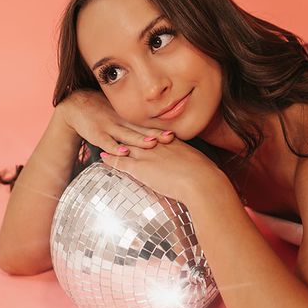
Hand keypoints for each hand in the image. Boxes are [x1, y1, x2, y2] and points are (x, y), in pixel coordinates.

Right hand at [56, 89, 176, 154]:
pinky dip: (116, 148)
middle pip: (141, 129)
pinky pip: (107, 142)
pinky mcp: (97, 134)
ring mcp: (109, 127)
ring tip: (152, 144)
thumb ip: (134, 124)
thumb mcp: (119, 114)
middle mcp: (121, 121)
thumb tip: (154, 134)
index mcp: (128, 118)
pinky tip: (124, 152)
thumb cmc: (101, 111)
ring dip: (139, 140)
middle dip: (156, 134)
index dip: (160, 128)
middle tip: (171, 137)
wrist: (76, 105)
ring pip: (127, 135)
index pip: (147, 124)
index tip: (175, 132)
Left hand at [98, 134, 224, 205]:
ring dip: (115, 143)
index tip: (138, 130)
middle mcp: (157, 145)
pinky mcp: (141, 168)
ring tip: (105, 139)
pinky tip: (103, 158)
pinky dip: (112, 160)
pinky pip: (121, 162)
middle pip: (137, 136)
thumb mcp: (198, 163)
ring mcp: (147, 155)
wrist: (201, 181)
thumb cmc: (204, 175)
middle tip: (115, 126)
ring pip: (126, 146)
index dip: (144, 132)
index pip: (154, 134)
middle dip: (126, 132)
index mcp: (171, 142)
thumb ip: (192, 162)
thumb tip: (196, 167)